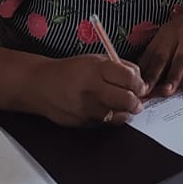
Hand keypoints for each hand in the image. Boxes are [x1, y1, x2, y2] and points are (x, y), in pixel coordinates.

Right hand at [34, 53, 148, 126]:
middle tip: (137, 98)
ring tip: (123, 104)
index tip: (141, 85)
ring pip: (119, 116)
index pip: (129, 78)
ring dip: (126, 111)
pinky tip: (108, 109)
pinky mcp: (83, 123)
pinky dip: (112, 117)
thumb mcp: (96, 60)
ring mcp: (87, 109)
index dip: (139, 83)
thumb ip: (120, 67)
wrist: (41, 86)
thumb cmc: (71, 70)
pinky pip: (106, 123)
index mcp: (96, 70)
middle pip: (127, 100)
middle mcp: (92, 90)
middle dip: (137, 100)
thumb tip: (140, 80)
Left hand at [139, 2, 182, 96]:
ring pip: (179, 60)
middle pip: (161, 57)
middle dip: (153, 77)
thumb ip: (166, 52)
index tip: (136, 88)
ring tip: (166, 92)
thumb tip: (150, 76)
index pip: (150, 55)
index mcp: (165, 33)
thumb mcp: (178, 34)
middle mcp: (175, 32)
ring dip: (172, 77)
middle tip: (145, 93)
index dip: (142, 72)